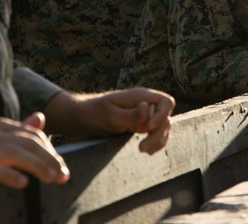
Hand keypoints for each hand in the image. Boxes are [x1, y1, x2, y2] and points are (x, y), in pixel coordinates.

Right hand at [0, 113, 67, 196]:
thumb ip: (15, 132)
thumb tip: (40, 118)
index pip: (34, 136)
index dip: (51, 151)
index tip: (63, 168)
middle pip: (29, 143)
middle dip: (50, 159)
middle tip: (64, 176)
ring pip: (16, 154)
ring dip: (38, 167)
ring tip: (53, 179)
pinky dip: (9, 175)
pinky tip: (23, 183)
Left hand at [44, 88, 174, 153]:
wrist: (82, 119)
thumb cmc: (94, 113)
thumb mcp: (111, 115)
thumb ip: (131, 114)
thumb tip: (148, 108)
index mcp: (140, 96)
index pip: (165, 102)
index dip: (162, 115)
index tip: (148, 128)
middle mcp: (145, 104)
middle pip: (166, 117)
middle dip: (158, 134)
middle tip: (142, 148)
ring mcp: (144, 116)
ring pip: (163, 127)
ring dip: (158, 141)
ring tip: (143, 151)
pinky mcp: (140, 126)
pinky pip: (155, 134)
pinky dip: (155, 144)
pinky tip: (146, 151)